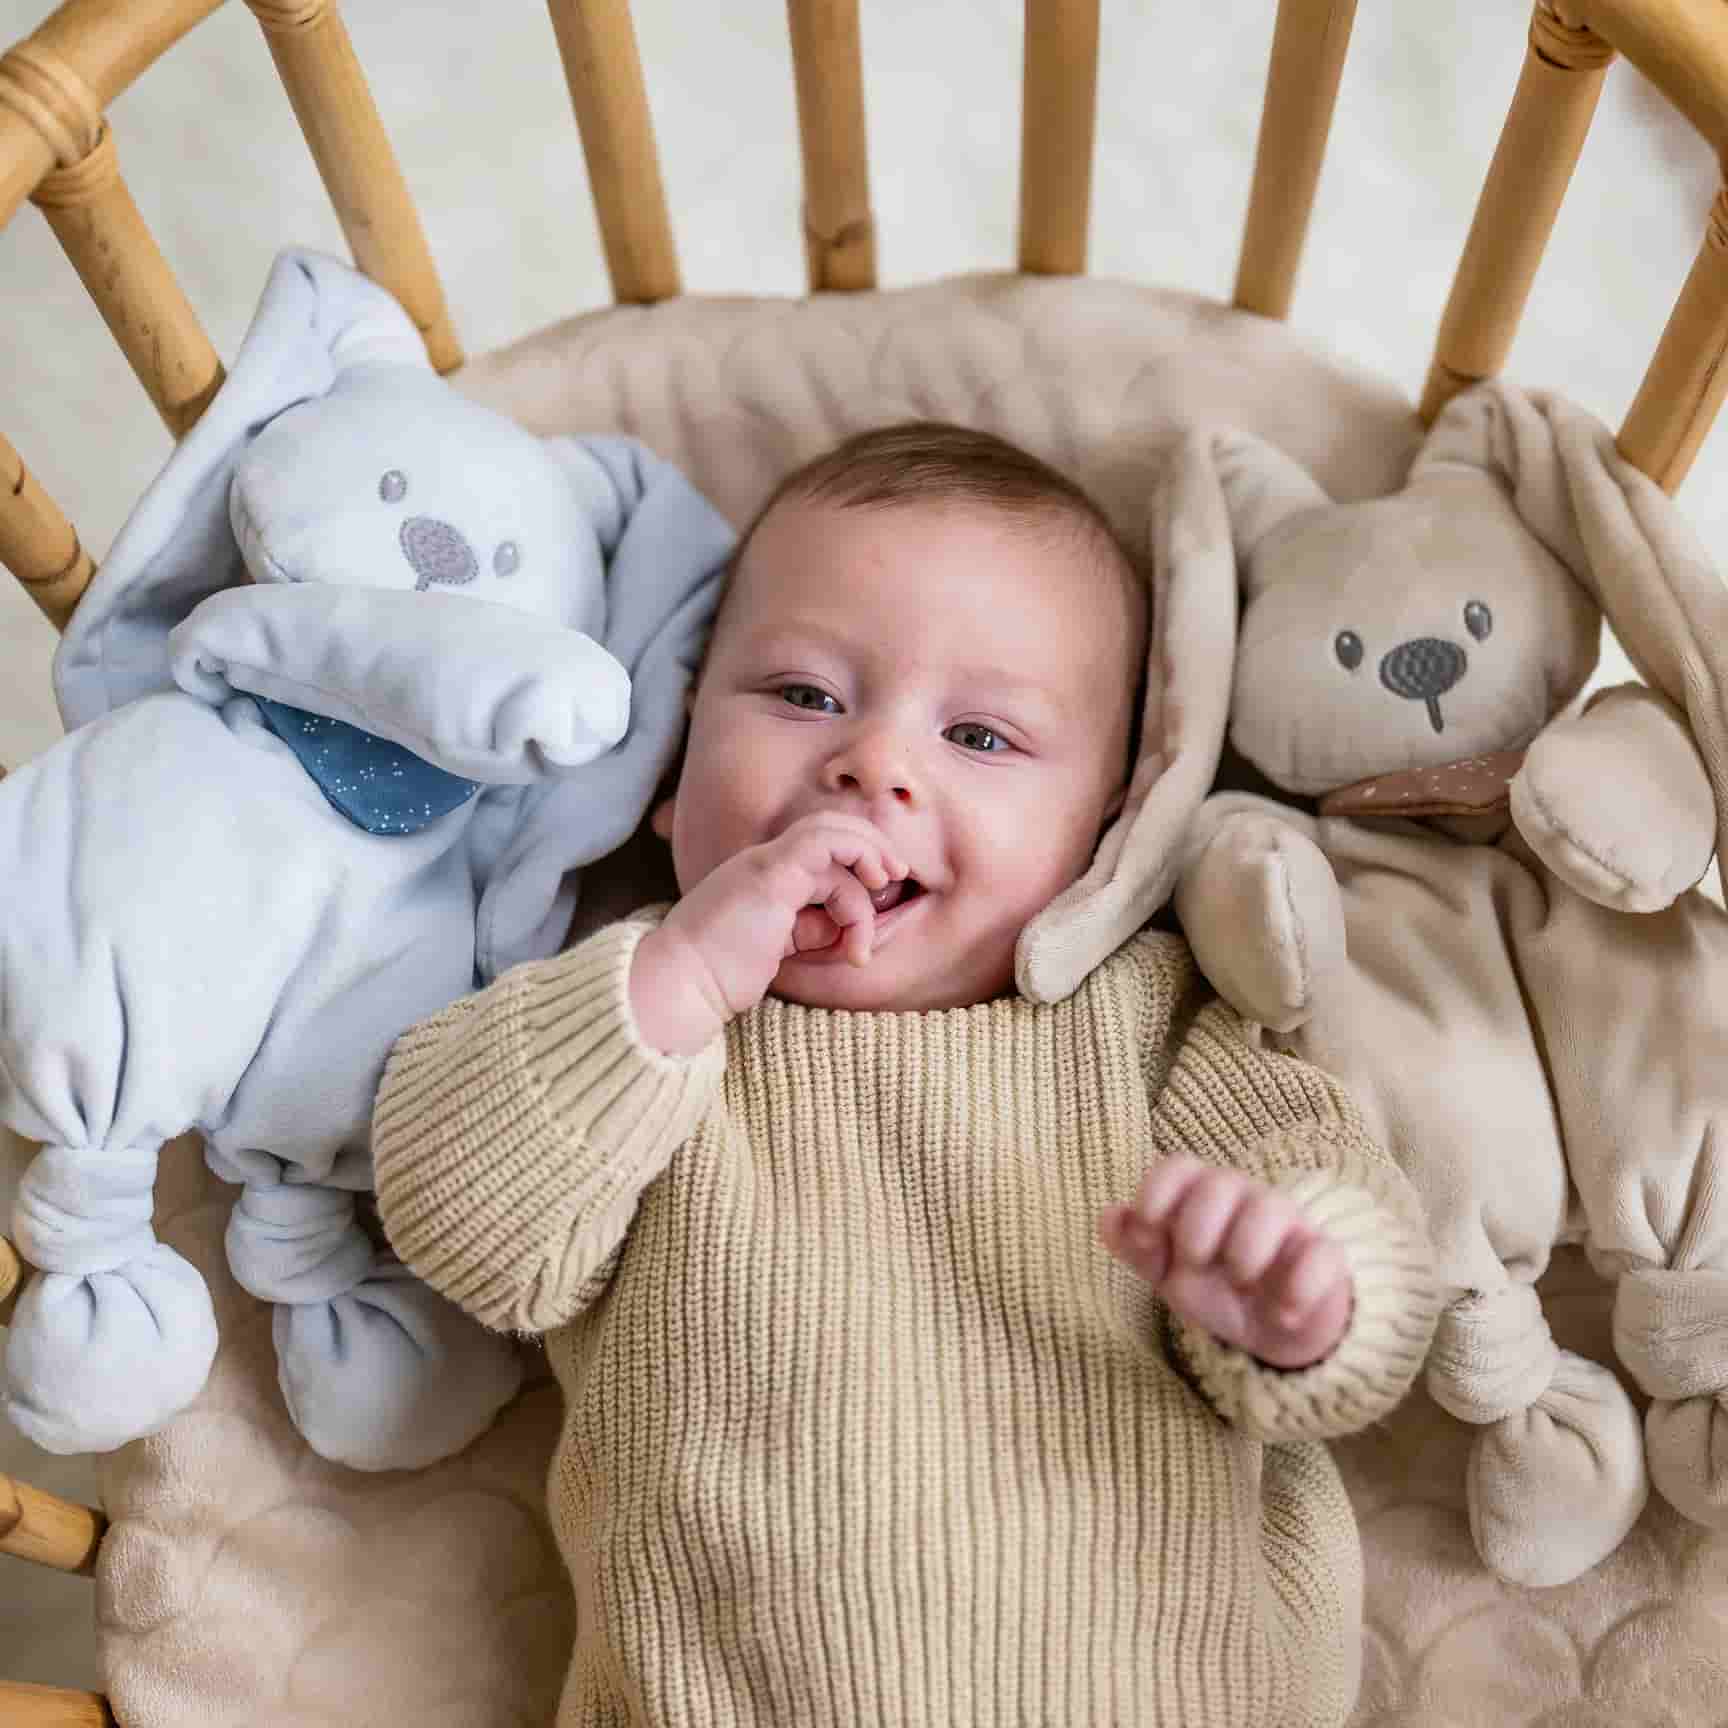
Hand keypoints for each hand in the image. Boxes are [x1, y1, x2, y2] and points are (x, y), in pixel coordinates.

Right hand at [630, 813, 906, 1055]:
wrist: (679, 984)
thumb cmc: (719, 976)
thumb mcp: (778, 949)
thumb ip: (810, 930)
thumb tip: (846, 927)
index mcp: (762, 876)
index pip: (820, 848)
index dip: (856, 863)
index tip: (879, 896)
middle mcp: (763, 861)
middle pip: (830, 825)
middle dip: (872, 845)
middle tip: (895, 876)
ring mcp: (765, 863)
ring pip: (835, 835)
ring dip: (869, 859)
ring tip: (884, 892)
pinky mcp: (772, 874)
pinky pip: (827, 846)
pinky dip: (856, 873)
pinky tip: (863, 913)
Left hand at [1099, 1156, 1351, 1368]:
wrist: (1274, 1329)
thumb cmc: (1215, 1286)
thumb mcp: (1168, 1272)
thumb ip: (1137, 1245)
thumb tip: (1108, 1216)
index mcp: (1202, 1196)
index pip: (1180, 1166)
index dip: (1157, 1192)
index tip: (1148, 1231)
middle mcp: (1245, 1200)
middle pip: (1221, 1181)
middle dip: (1198, 1226)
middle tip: (1195, 1263)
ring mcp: (1289, 1226)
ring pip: (1272, 1207)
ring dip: (1247, 1250)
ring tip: (1241, 1284)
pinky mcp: (1325, 1258)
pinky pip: (1321, 1255)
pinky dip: (1298, 1288)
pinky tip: (1281, 1312)